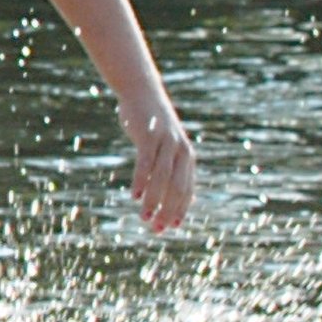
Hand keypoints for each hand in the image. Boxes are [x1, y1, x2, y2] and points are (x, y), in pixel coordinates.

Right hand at [123, 93, 195, 231]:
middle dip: (168, 211)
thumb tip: (164, 190)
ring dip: (154, 201)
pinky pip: (146, 163)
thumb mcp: (163, 146)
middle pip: (177, 188)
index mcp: (186, 157)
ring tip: (144, 218)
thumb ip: (166, 166)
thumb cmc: (151, 123)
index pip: (186, 190)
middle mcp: (181, 151)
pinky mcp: (150, 136)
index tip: (170, 227)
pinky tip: (135, 196)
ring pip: (162, 179)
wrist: (142, 92)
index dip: (179, 210)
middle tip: (157, 230)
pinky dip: (141, 181)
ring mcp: (166, 143)